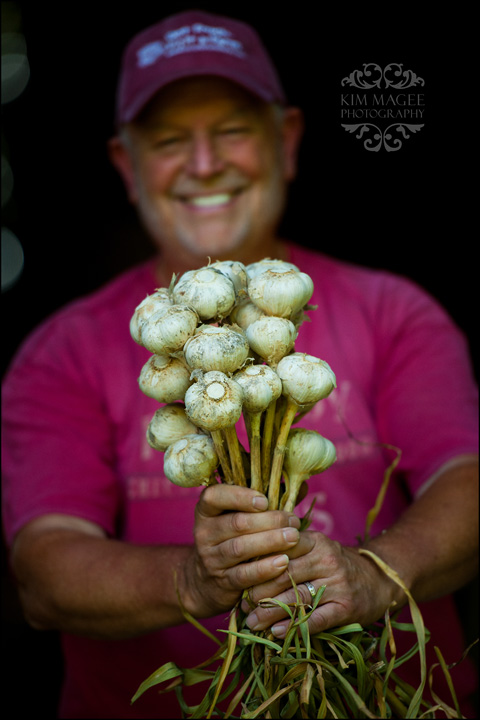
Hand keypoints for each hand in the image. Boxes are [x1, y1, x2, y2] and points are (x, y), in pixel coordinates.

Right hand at [182, 484, 301, 617]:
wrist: (209, 581)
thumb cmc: (235, 538)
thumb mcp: (241, 516)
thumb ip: (268, 502)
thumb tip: (301, 487)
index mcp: (207, 511)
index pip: (214, 496)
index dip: (239, 496)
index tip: (265, 500)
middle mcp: (204, 533)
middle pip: (236, 523)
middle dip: (269, 520)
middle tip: (293, 521)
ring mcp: (211, 559)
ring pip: (240, 548)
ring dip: (270, 541)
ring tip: (293, 538)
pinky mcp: (222, 581)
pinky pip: (244, 574)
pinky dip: (265, 568)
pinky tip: (283, 562)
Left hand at [241, 530, 405, 637]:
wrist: (379, 580)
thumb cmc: (335, 565)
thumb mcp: (315, 548)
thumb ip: (288, 551)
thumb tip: (247, 565)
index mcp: (315, 540)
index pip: (280, 549)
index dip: (257, 564)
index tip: (238, 577)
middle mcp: (326, 559)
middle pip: (285, 575)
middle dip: (259, 592)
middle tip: (240, 605)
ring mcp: (338, 583)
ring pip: (297, 598)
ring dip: (271, 613)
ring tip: (252, 623)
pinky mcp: (347, 607)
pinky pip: (317, 619)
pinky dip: (295, 627)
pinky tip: (277, 633)